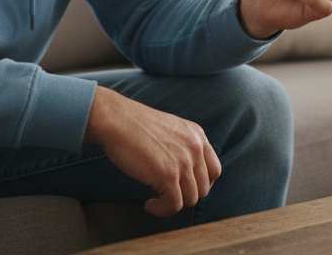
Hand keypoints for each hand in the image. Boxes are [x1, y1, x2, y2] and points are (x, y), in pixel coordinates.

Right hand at [84, 86, 221, 217]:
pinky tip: (149, 204)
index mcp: (197, 135)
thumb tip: (185, 172)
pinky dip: (162, 210)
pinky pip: (174, 205)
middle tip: (167, 196)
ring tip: (156, 200)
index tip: (185, 189)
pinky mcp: (168, 175)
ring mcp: (183, 162)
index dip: (202, 185)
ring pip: (190, 199)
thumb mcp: (170, 129)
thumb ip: (183, 146)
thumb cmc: (134, 125)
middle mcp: (195, 148)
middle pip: (204, 188)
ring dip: (172, 204)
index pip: (215, 170)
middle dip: (185, 196)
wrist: (116, 120)